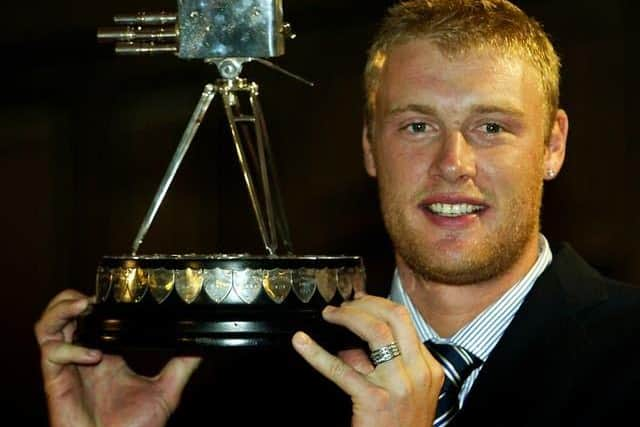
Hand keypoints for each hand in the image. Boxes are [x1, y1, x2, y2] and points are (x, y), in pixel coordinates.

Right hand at [34, 289, 200, 426]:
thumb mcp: (165, 389)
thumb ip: (182, 365)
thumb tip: (202, 343)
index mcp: (104, 352)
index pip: (88, 317)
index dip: (94, 299)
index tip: (113, 290)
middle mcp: (81, 355)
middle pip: (60, 315)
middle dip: (69, 299)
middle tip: (92, 297)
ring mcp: (67, 368)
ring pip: (45, 328)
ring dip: (60, 312)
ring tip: (82, 306)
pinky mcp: (56, 383)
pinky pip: (52, 355)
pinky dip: (70, 348)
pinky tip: (93, 355)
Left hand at [292, 292, 442, 426]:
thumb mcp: (403, 394)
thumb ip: (381, 368)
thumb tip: (351, 350)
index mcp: (427, 369)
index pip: (404, 321)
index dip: (377, 305)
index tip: (359, 301)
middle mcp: (418, 373)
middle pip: (394, 318)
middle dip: (365, 304)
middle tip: (342, 306)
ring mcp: (398, 386)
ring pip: (375, 331)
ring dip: (348, 317)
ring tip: (330, 315)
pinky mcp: (374, 400)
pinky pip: (341, 369)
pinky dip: (316, 353)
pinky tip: (302, 343)